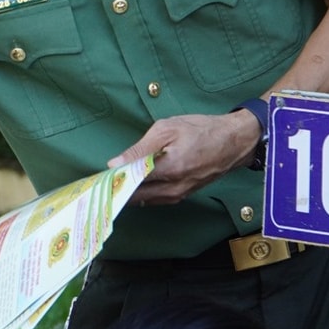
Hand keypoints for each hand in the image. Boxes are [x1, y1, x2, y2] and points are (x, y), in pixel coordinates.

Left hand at [108, 111, 261, 205]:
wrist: (235, 141)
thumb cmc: (201, 130)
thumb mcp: (167, 129)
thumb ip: (140, 149)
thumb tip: (114, 164)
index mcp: (168, 170)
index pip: (129, 182)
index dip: (109, 180)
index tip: (93, 179)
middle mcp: (173, 189)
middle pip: (134, 196)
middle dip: (115, 189)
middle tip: (98, 180)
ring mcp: (179, 195)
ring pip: (144, 200)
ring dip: (127, 192)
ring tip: (112, 180)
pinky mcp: (183, 195)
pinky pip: (156, 199)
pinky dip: (142, 193)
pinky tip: (132, 183)